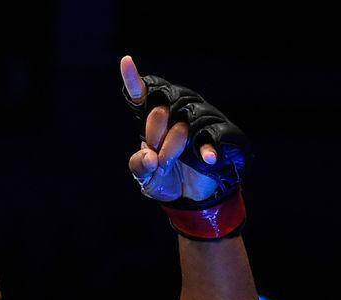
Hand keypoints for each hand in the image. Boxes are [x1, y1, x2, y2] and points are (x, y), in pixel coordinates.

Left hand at [121, 55, 245, 204]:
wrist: (193, 195)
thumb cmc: (166, 180)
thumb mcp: (146, 179)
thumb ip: (140, 167)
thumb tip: (150, 157)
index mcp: (154, 123)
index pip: (142, 96)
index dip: (133, 80)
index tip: (126, 62)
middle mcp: (174, 116)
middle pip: (158, 112)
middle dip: (153, 137)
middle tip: (157, 159)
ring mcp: (195, 123)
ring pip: (181, 125)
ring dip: (172, 148)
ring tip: (168, 165)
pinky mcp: (214, 136)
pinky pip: (209, 137)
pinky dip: (207, 149)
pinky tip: (207, 158)